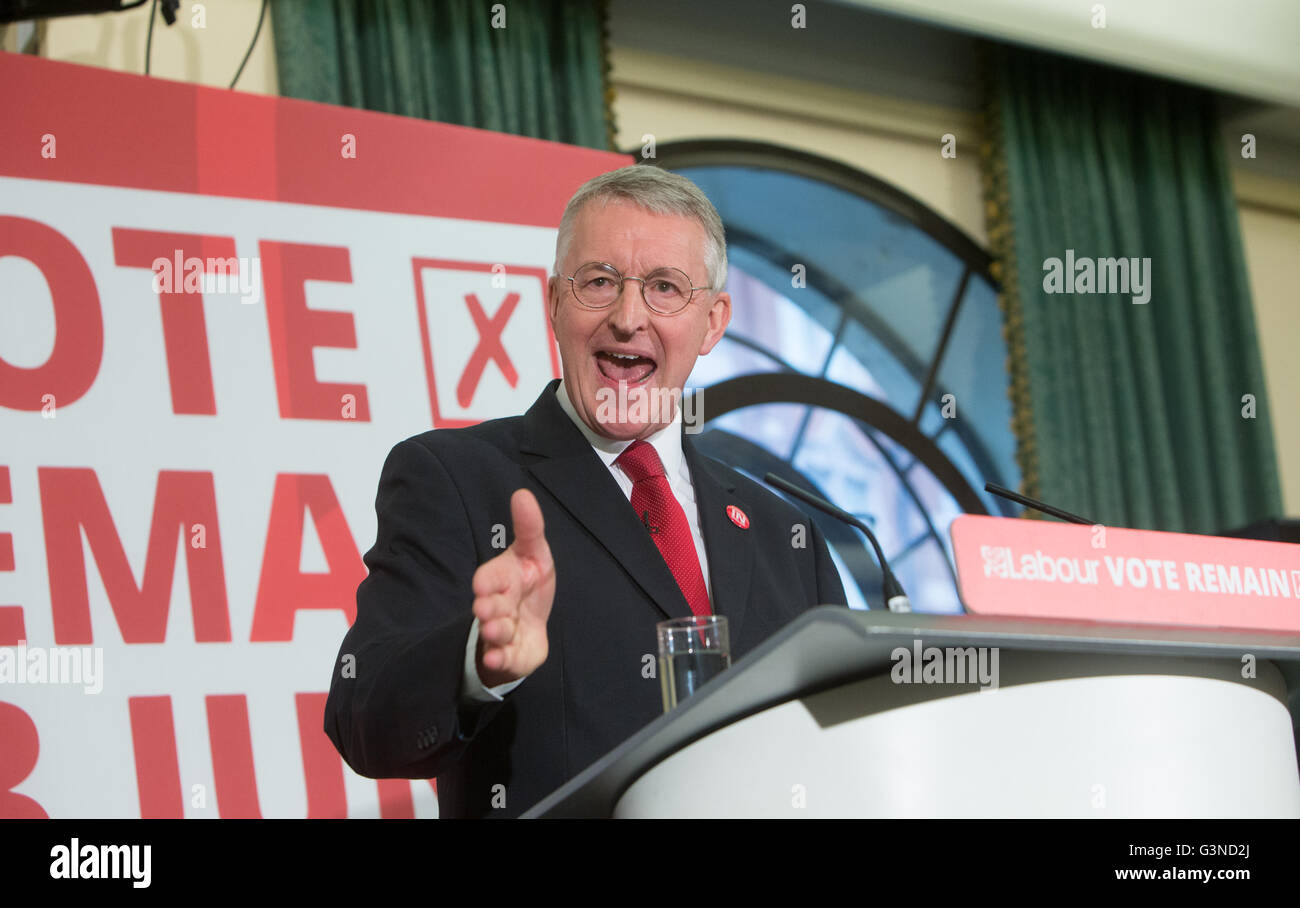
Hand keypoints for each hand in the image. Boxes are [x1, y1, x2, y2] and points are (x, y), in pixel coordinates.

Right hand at [472, 488, 554, 686]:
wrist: (530, 625)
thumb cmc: (528, 583)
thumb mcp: (535, 553)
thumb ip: (529, 527)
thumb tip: (522, 493)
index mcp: (502, 580)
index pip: (490, 577)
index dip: (487, 581)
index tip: (482, 585)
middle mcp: (497, 606)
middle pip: (490, 606)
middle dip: (488, 608)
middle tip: (485, 609)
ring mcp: (502, 632)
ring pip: (495, 632)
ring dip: (495, 631)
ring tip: (496, 630)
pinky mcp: (510, 655)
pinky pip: (502, 658)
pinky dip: (498, 659)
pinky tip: (496, 658)